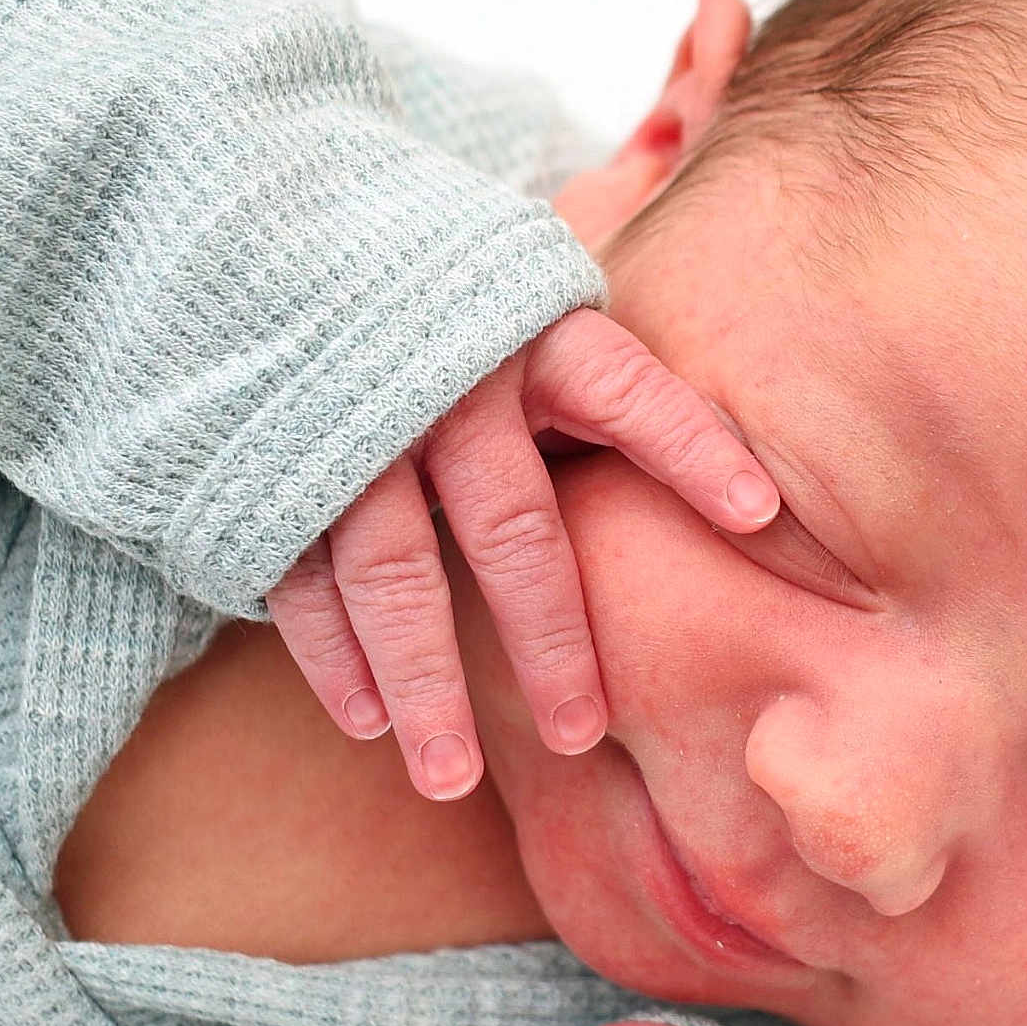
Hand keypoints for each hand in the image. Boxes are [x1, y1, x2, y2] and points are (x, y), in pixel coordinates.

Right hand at [264, 308, 778, 800]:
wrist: (266, 246)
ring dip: (424, 681)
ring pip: (394, 570)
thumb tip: (744, 485)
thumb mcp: (533, 307)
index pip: (628, 394)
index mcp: (528, 334)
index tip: (761, 517)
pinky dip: (331, 653)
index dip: (694, 449)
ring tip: (454, 780)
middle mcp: (446, 382)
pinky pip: (302, 573)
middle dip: (548, 638)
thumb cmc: (447, 303)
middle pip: (511, 526)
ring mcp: (351, 428)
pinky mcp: (271, 467)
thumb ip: (611, 383)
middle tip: (581, 735)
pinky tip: (369, 723)